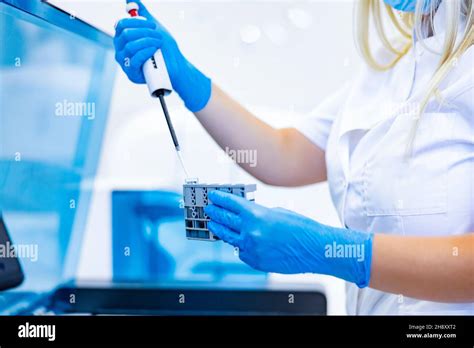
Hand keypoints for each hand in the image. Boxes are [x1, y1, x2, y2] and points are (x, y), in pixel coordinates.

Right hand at [114, 0, 211, 111]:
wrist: (176, 66)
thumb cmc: (164, 48)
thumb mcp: (153, 27)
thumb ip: (141, 14)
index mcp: (123, 38)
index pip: (120, 24)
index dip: (136, 22)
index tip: (152, 24)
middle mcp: (121, 50)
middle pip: (125, 34)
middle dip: (145, 32)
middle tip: (158, 35)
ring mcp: (125, 63)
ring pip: (131, 46)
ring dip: (148, 42)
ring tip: (159, 43)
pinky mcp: (132, 74)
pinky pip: (135, 59)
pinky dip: (146, 52)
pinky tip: (154, 50)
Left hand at [204, 191, 373, 287]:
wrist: (314, 249)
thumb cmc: (301, 228)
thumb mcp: (277, 213)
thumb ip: (258, 214)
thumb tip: (246, 217)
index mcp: (256, 215)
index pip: (230, 204)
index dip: (219, 198)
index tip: (213, 196)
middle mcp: (250, 231)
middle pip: (225, 220)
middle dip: (215, 213)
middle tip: (209, 209)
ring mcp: (251, 248)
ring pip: (228, 238)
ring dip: (220, 230)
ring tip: (214, 225)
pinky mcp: (255, 261)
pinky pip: (241, 251)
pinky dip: (238, 245)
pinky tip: (236, 241)